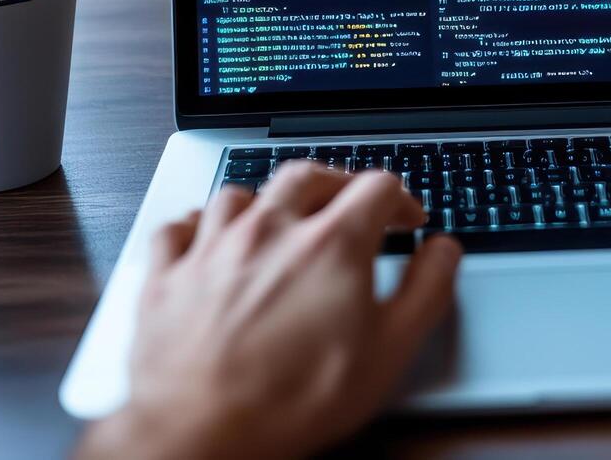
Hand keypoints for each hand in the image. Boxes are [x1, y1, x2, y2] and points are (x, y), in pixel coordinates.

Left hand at [77, 164, 461, 459]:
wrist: (203, 434)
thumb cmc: (291, 400)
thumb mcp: (389, 352)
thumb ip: (426, 291)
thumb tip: (443, 253)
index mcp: (330, 243)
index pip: (377, 187)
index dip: (401, 200)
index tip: (405, 220)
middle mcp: (269, 231)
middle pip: (308, 176)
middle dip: (337, 184)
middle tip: (349, 205)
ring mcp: (211, 249)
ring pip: (241, 194)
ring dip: (266, 201)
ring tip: (279, 220)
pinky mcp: (167, 276)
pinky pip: (178, 227)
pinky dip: (197, 225)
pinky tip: (207, 237)